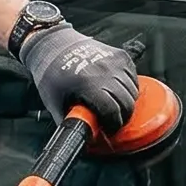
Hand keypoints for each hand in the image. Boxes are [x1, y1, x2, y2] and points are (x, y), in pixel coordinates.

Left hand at [18, 25, 138, 129]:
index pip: (112, 110)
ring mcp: (114, 62)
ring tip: (116, 109)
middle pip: (126, 103)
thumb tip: (80, 139)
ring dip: (127, 103)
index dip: (113, 125)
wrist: (53, 46)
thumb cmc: (52, 74)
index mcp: (88, 84)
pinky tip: (119, 93)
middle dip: (122, 118)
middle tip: (114, 123)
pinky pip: (133, 78)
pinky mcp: (120, 55)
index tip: (109, 130)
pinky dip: (130, 88)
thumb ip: (68, 122)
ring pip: (133, 91)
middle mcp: (104, 71)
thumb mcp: (54, 102)